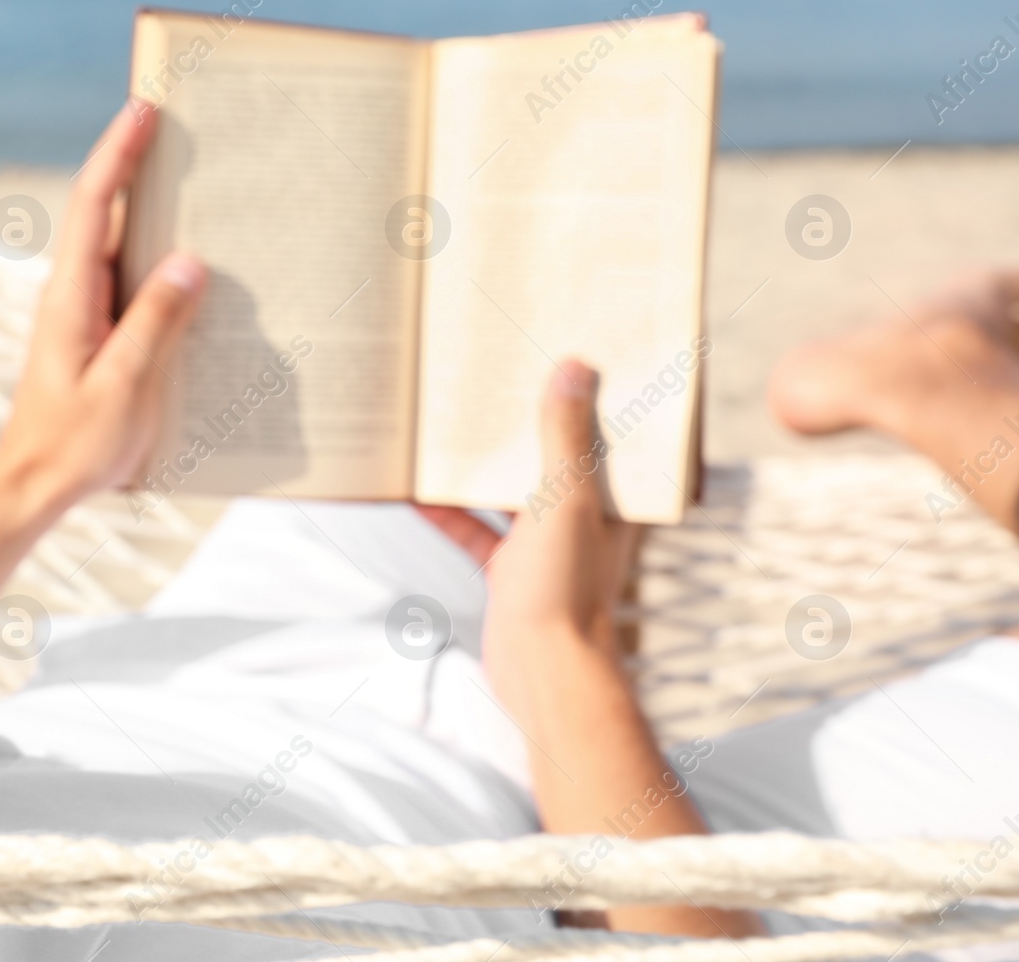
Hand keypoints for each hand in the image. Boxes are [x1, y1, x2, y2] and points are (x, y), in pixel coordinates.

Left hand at [0, 100, 206, 508]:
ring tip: (191, 171)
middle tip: (175, 121)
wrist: (38, 485)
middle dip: (135, 160)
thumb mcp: (122, 387)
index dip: (119, 153)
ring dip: (147, 202)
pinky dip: (155, 250)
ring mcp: (86, 311)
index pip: (95, 206)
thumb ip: (153, 325)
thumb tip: (189, 262)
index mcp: (74, 297)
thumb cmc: (75, 445)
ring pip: (117, 240)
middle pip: (104, 209)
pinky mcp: (99, 331)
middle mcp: (75, 293)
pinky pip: (130, 277)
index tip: (144, 110)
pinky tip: (191, 254)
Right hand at [417, 360, 639, 662]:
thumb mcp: (565, 501)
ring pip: (506, 490)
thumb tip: (574, 369)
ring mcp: (542, 544)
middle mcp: (581, 518)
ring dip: (477, 464)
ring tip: (445, 422)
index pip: (604, 433)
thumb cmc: (566, 591)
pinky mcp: (507, 570)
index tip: (561, 353)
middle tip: (491, 375)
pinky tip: (413, 490)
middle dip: (520, 421)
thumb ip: (564, 437)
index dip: (586, 395)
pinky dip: (446, 512)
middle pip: (549, 456)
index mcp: (612, 499)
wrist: (543, 673)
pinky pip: (473, 529)